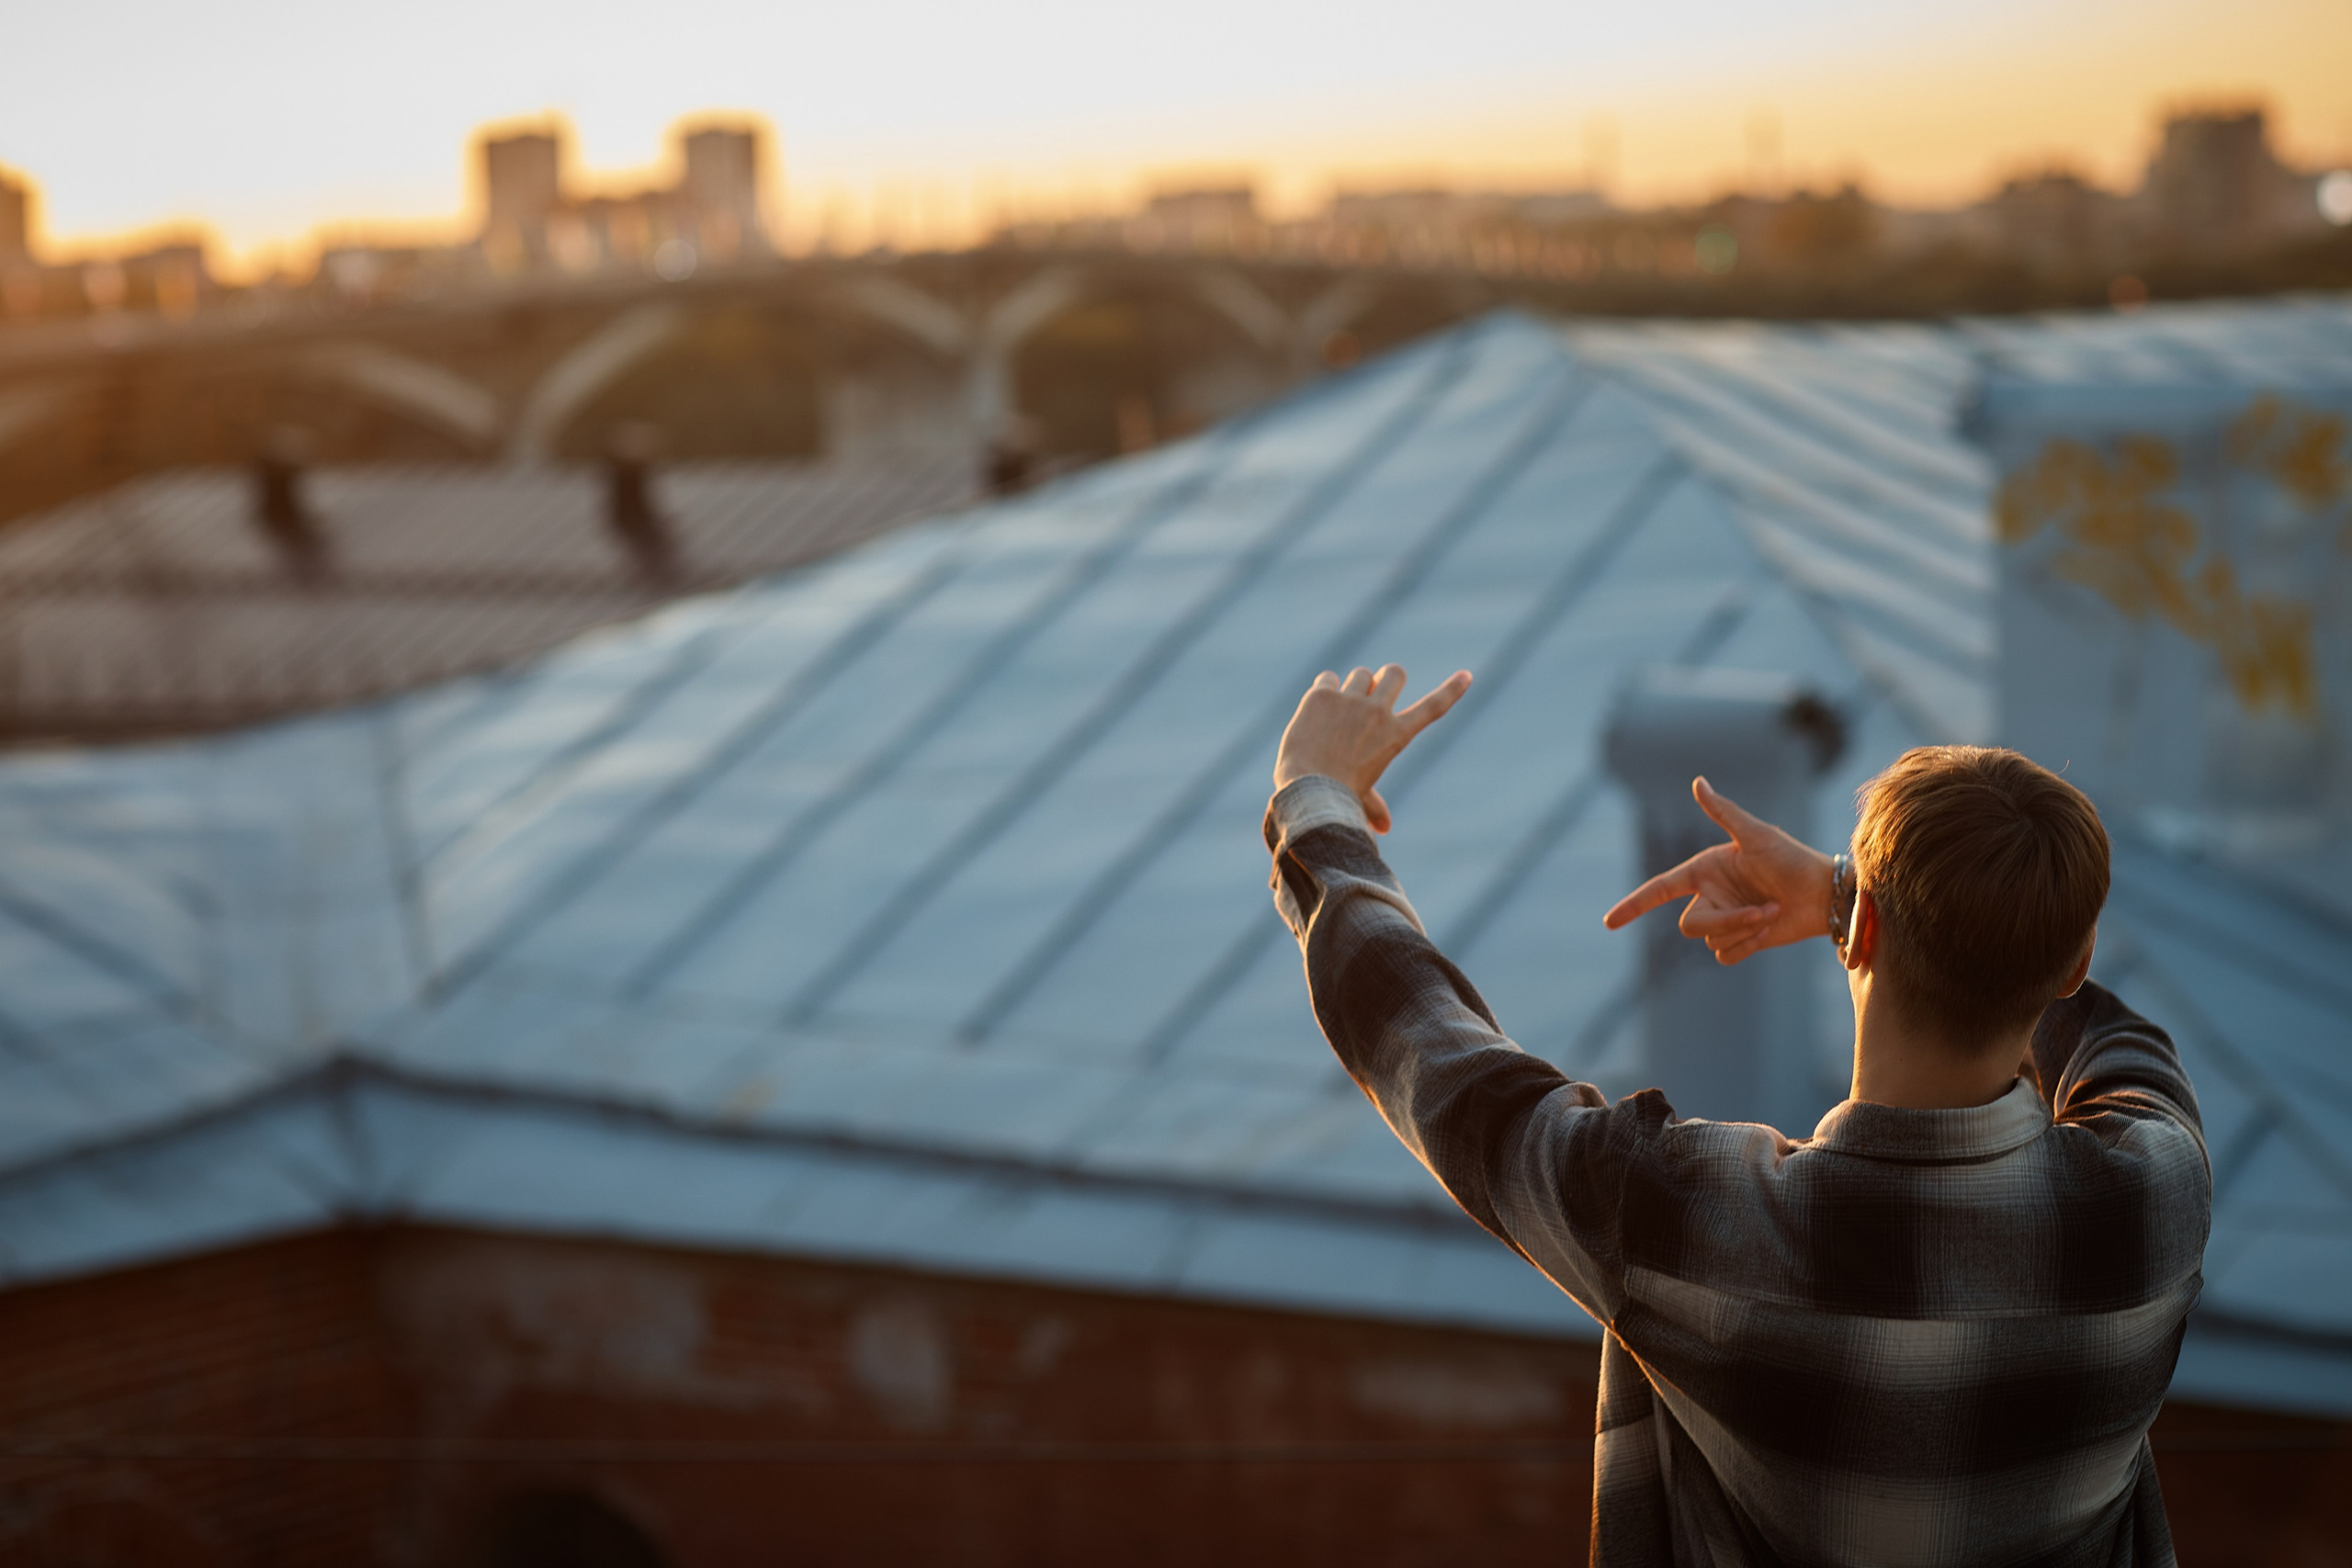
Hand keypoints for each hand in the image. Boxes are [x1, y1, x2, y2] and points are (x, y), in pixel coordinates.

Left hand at [1273, 665, 1472, 833]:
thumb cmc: (1335, 797)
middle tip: (1372, 691)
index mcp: (1396, 736)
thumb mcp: (1362, 797)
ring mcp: (1351, 700)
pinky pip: (1329, 678)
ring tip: (1335, 716)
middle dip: (1386, 678)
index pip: (1432, 708)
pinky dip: (1324, 692)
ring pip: (1361, 674)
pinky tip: (1315, 715)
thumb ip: (1374, 805)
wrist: (1306, 787)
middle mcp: (1378, 712)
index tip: (1466, 676)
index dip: (1452, 690)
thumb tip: (1384, 828)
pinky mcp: (1324, 695)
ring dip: (1352, 688)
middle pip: (1395, 673)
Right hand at [1601, 777, 1832, 964]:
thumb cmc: (1791, 858)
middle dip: (1726, 921)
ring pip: (1711, 940)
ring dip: (1744, 930)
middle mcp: (1710, 896)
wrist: (1824, 894)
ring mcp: (1725, 920)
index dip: (1633, 906)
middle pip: (1690, 924)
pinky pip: (1725, 956)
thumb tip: (1697, 781)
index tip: (1609, 923)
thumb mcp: (1756, 834)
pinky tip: (1768, 931)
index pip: (1659, 890)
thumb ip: (1723, 812)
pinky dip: (1747, 946)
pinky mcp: (1741, 942)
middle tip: (1760, 911)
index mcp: (1704, 871)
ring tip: (1772, 912)